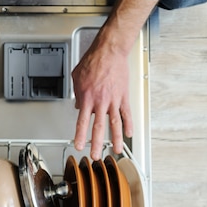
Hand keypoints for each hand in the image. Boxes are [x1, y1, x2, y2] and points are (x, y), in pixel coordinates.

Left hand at [72, 0, 157, 159]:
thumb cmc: (93, 61)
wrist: (109, 51)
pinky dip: (129, 124)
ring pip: (115, 124)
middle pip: (98, 128)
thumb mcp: (77, 77)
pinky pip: (126, 113)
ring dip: (116, 139)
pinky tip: (129, 133)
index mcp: (87, 98)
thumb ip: (77, 94)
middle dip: (96, 144)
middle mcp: (100, 102)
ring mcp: (113, 100)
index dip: (80, 136)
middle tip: (95, 155)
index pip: (82, 122)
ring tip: (117, 150)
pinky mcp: (123, 96)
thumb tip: (79, 107)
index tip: (79, 145)